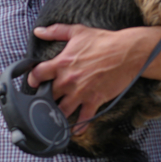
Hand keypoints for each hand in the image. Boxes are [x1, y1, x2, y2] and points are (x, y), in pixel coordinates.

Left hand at [28, 25, 146, 126]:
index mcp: (61, 64)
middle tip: (44, 100)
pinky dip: (78, 127)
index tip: (34, 83)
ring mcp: (80, 93)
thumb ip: (56, 31)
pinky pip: (83, 119)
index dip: (33, 80)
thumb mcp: (77, 32)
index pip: (37, 75)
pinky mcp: (94, 101)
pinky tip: (74, 131)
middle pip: (47, 96)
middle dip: (44, 98)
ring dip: (56, 115)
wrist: (128, 53)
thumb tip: (38, 31)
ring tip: (53, 117)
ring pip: (61, 111)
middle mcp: (68, 81)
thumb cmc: (103, 41)